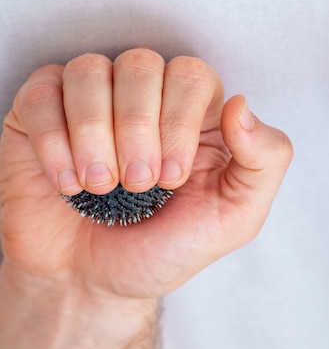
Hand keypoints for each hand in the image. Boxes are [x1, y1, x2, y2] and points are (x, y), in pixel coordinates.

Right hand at [0, 48, 292, 298]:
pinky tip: (67, 183)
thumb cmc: (168, 247)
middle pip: (141, 64)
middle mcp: (146, 98)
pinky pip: (43, 93)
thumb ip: (265, 161)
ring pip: (90, 71)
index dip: (179, 121)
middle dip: (137, 131)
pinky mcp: (42, 115)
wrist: (98, 284)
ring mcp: (92, 102)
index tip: (172, 178)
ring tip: (100, 185)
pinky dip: (54, 142)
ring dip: (94, 136)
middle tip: (139, 184)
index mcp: (196, 114)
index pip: (192, 75)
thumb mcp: (237, 216)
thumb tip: (242, 104)